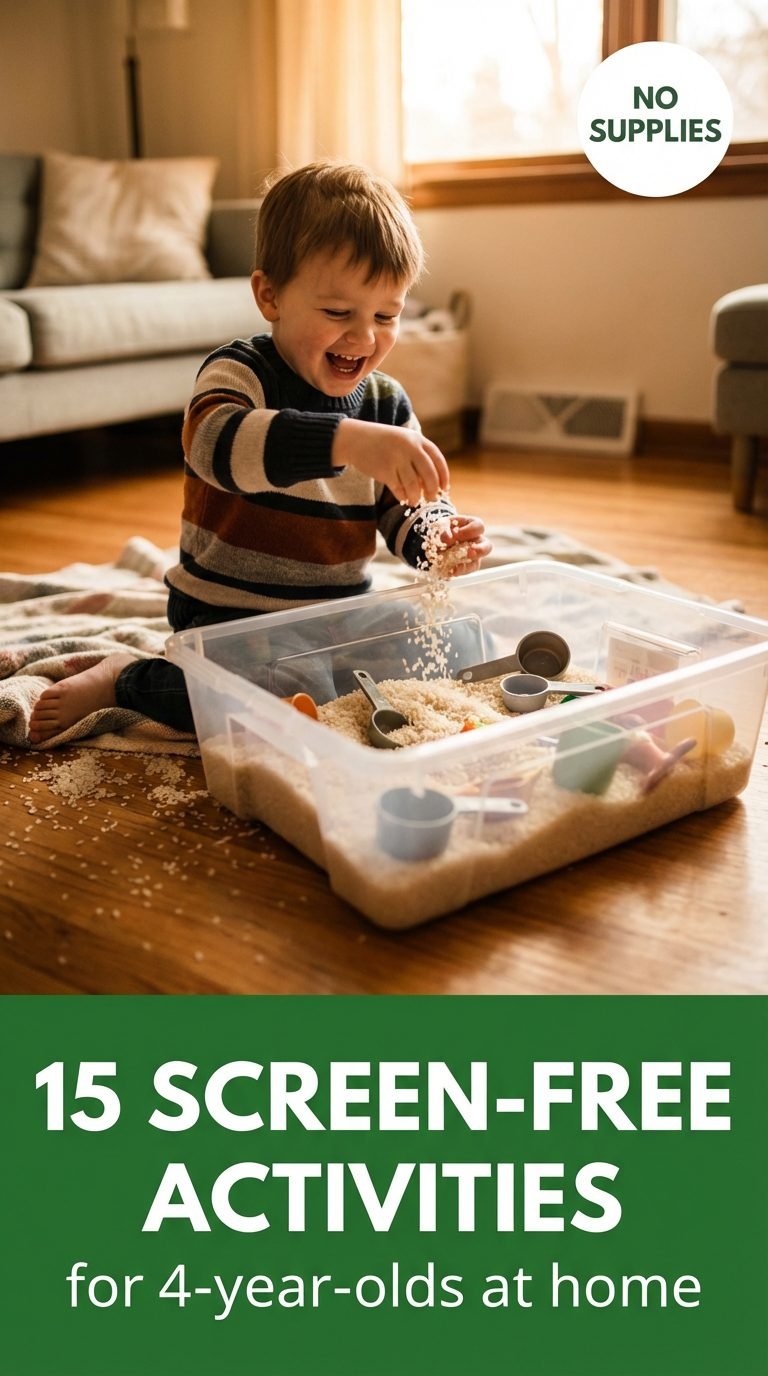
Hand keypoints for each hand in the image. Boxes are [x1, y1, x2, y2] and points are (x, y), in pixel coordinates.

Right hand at [333, 419, 449, 505]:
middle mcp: (409, 447)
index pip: (438, 460)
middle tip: (432, 499)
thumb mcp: (405, 441)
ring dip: (416, 497)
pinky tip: (403, 498)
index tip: (445, 488)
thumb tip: (434, 484)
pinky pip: (399, 489)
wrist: (356, 439)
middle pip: (429, 475)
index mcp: (417, 439)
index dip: (444, 477)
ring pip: (414, 485)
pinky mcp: (384, 471)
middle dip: (432, 490)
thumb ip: (419, 456)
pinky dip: (402, 496)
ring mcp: (396, 459)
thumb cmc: (384, 443)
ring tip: (415, 501)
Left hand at [439, 513, 491, 575]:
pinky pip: (465, 571)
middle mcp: (475, 540)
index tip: (455, 533)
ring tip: (458, 566)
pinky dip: (458, 571)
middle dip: (480, 550)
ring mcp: (471, 555)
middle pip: (487, 546)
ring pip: (477, 562)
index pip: (478, 527)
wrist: (430, 539)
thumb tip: (446, 537)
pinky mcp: (465, 565)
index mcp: (471, 525)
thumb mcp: (440, 525)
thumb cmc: (441, 529)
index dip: (469, 531)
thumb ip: (443, 529)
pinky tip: (450, 571)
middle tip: (469, 552)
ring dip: (468, 565)